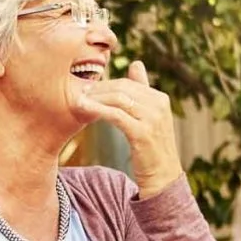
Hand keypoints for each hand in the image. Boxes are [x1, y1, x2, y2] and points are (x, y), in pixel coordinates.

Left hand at [71, 60, 182, 197]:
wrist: (162, 177)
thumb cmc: (151, 149)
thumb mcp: (150, 117)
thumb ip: (142, 91)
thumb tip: (136, 63)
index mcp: (160, 98)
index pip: (128, 83)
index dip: (105, 84)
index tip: (87, 87)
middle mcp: (159, 105)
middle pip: (122, 88)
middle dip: (98, 89)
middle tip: (78, 91)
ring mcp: (152, 118)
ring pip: (118, 99)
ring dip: (95, 98)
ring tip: (77, 100)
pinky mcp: (142, 132)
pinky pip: (115, 115)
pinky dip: (98, 110)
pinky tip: (83, 110)